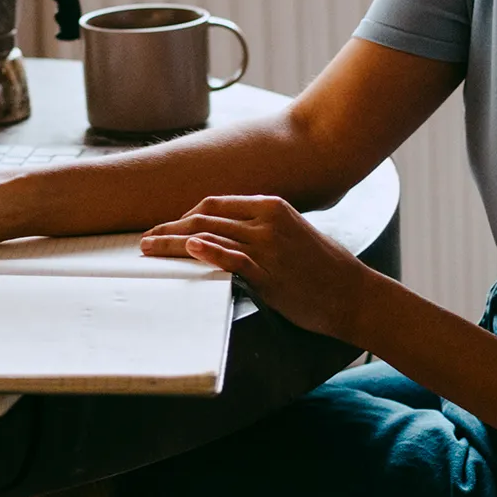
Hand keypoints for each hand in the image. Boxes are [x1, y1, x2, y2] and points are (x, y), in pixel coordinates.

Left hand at [139, 195, 374, 339]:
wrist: (353, 294)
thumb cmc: (323, 268)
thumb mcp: (292, 234)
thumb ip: (260, 228)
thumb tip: (228, 235)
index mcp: (271, 206)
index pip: (214, 203)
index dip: (183, 214)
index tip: (165, 228)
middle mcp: (266, 220)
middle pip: (204, 216)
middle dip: (168, 227)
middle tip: (143, 239)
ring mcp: (267, 246)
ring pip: (209, 235)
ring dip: (172, 242)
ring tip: (147, 250)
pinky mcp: (269, 273)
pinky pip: (231, 258)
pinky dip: (207, 251)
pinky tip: (188, 249)